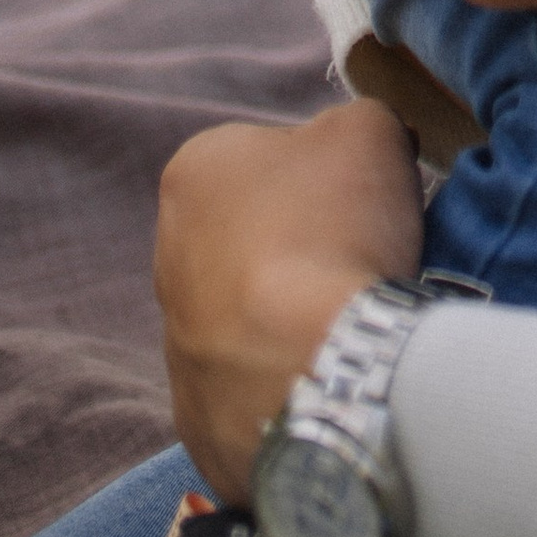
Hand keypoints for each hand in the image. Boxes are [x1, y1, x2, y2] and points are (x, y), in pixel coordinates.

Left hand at [156, 102, 420, 502]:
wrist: (312, 363)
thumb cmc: (334, 228)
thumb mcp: (369, 129)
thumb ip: (357, 119)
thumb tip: (356, 145)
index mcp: (193, 170)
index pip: (267, 155)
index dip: (326, 170)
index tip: (364, 194)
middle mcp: (166, 253)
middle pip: (254, 233)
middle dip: (302, 241)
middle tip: (358, 255)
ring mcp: (175, 345)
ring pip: (250, 312)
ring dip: (292, 312)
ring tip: (345, 320)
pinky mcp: (197, 417)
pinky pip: (252, 384)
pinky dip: (287, 377)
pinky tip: (325, 370)